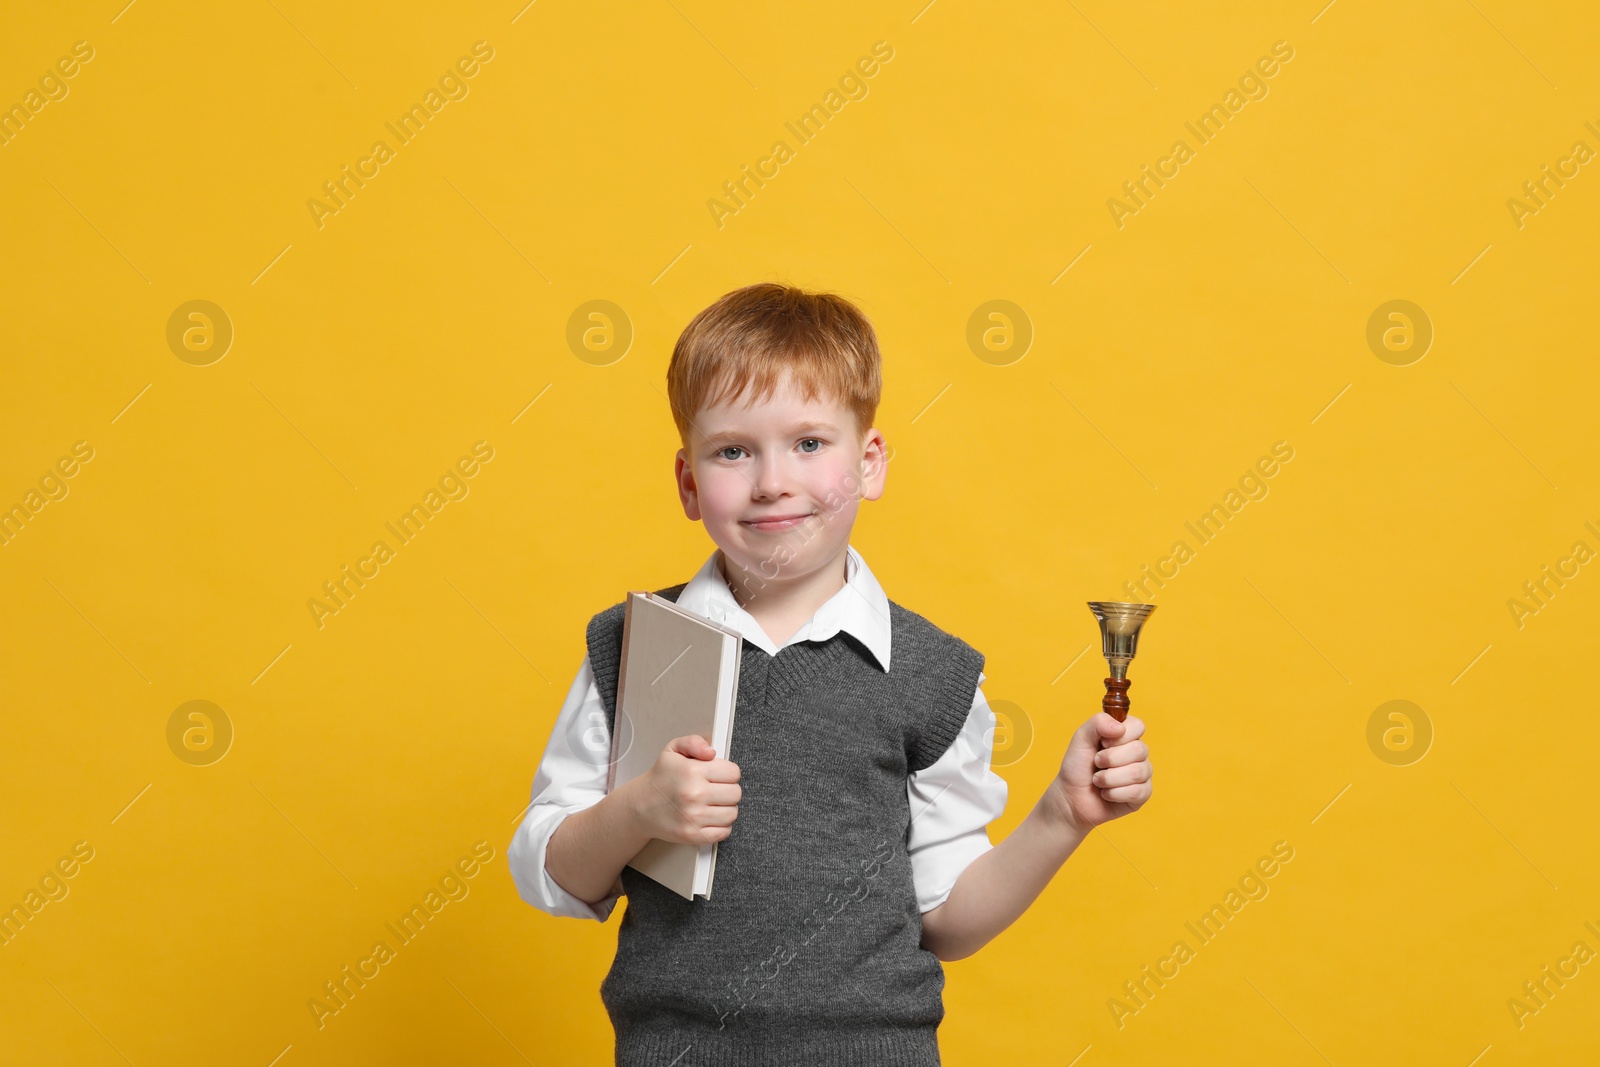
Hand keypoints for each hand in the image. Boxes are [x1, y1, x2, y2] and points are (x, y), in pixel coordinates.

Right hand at [625, 735, 741, 845]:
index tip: (719, 775)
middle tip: (715, 789)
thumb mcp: (673, 750)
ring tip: (712, 803)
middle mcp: (694, 795)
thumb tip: (711, 752)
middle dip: (728, 789)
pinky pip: (724, 832)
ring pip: (732, 813)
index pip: (733, 773)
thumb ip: (694, 742)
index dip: (728, 772)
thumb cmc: (660, 778)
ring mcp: (694, 817)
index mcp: (692, 771)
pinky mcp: (693, 835)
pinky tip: (710, 817)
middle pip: (735, 793)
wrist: (640, 807)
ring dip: (726, 808)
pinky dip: (721, 825)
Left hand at [1046, 712, 1151, 834]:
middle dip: (1110, 759)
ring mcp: (1143, 774)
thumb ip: (1098, 723)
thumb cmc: (1077, 767)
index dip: (1119, 736)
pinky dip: (1113, 793)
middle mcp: (1138, 753)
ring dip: (1109, 778)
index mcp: (1126, 736)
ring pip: (1137, 772)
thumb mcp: (1081, 738)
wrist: (1070, 797)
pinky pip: (1136, 792)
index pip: (1137, 726)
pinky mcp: (1142, 794)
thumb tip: (1120, 727)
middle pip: (1139, 750)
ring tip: (1098, 780)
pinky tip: (1106, 794)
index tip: (1102, 743)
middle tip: (1096, 763)